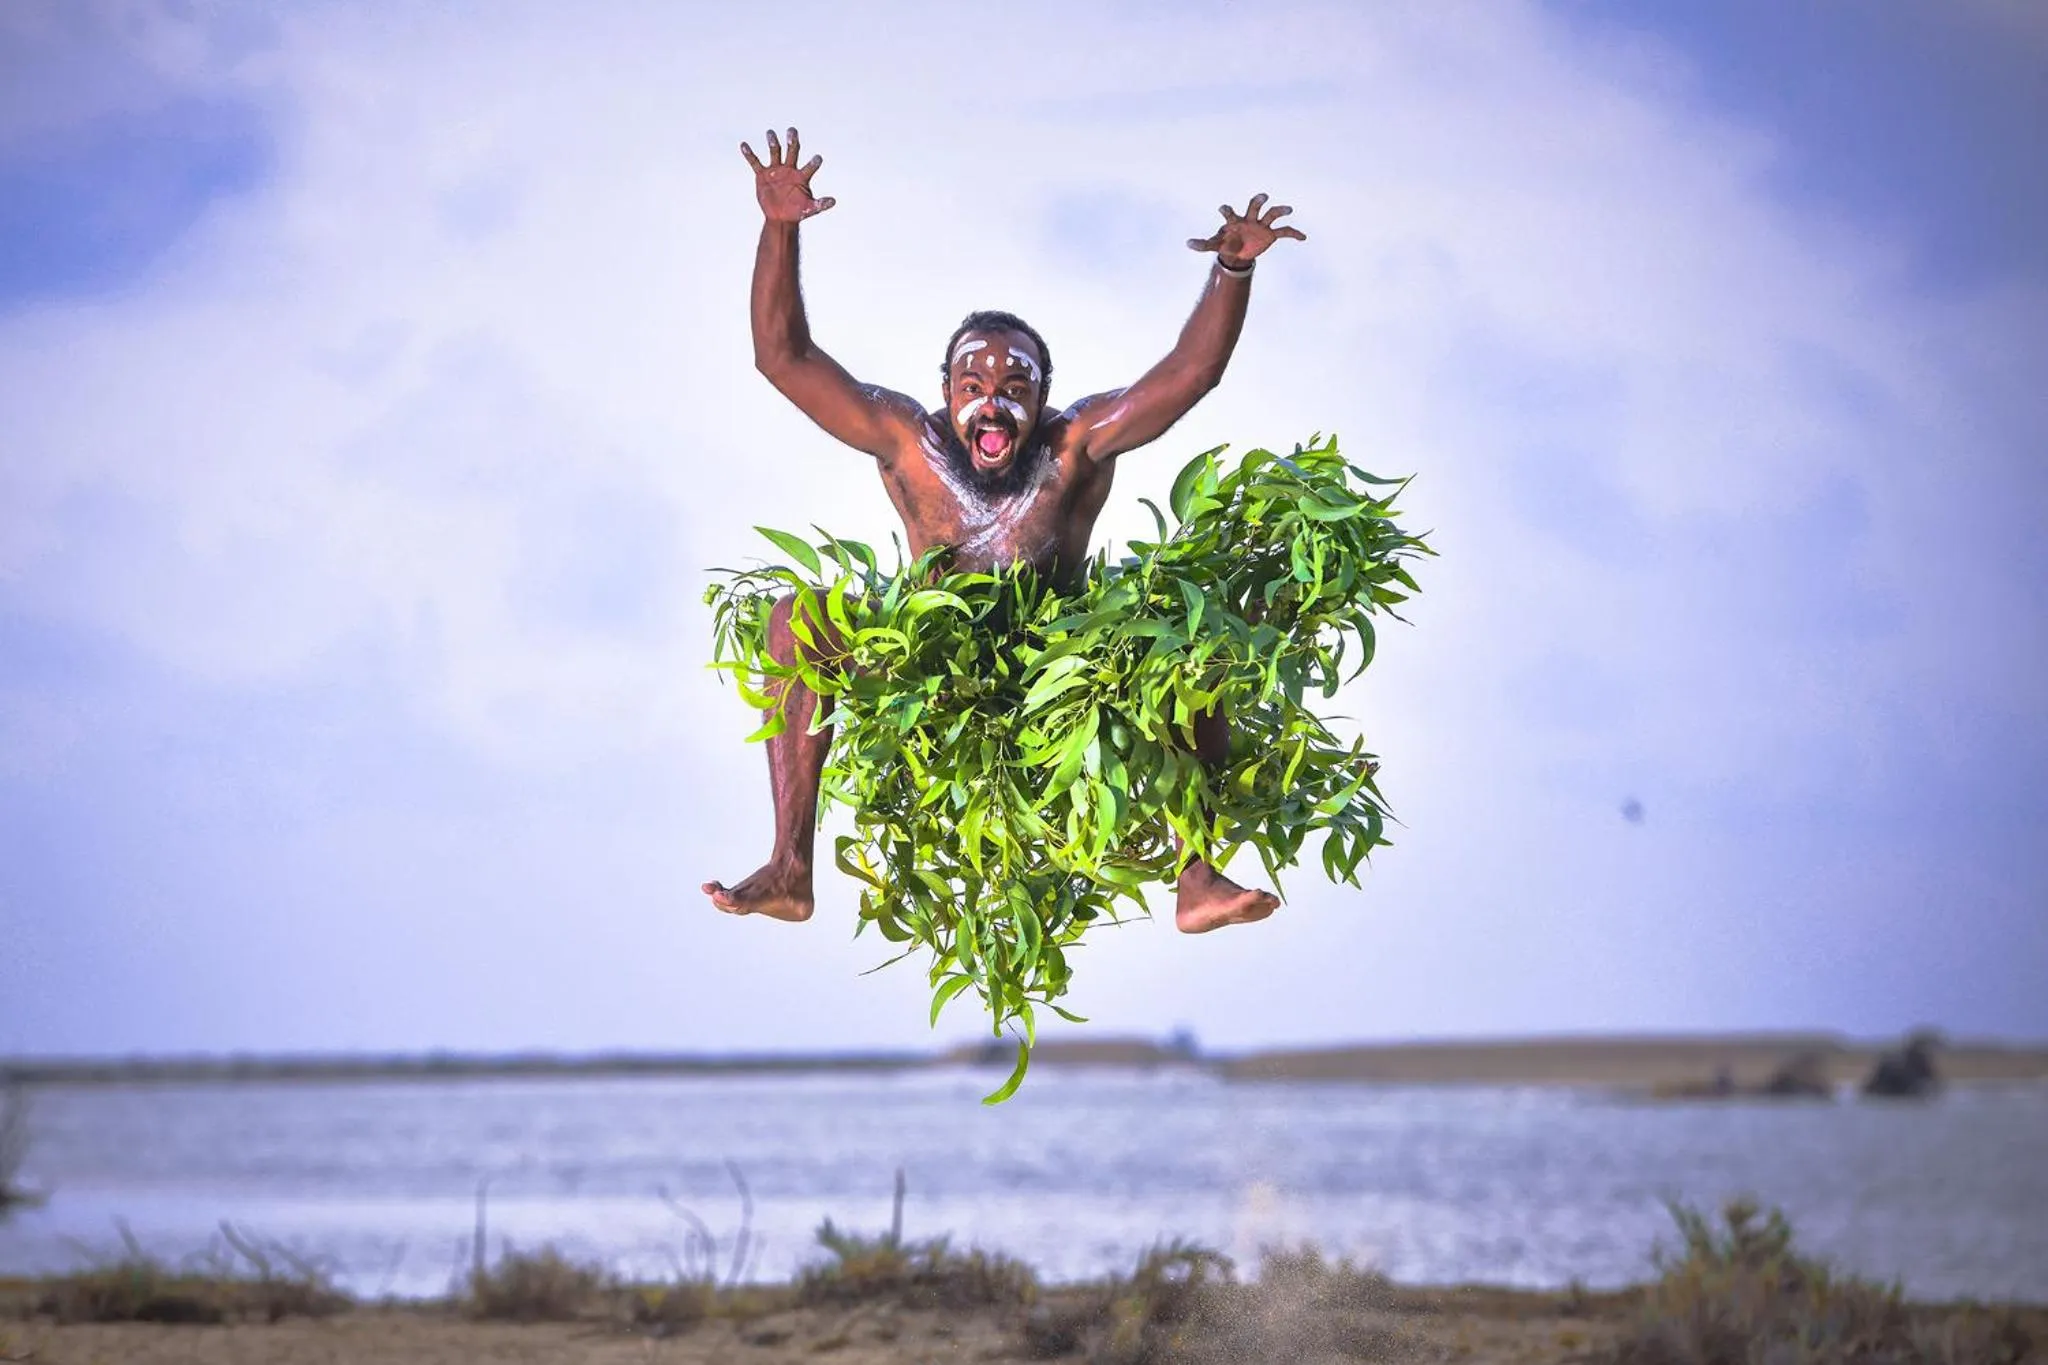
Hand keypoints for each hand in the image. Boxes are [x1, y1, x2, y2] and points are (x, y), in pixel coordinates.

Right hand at [740, 126, 833, 223]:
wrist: (780, 217)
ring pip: (775, 152)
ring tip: (770, 133)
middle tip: (792, 131)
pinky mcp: (762, 174)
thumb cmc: (797, 211)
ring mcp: (776, 170)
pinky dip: (749, 154)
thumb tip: (833, 201)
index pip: (809, 167)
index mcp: (802, 176)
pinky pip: (755, 162)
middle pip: (792, 151)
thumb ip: (820, 204)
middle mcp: (790, 169)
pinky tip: (744, 145)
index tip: (818, 159)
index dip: (813, 163)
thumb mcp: (809, 208)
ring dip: (773, 142)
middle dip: (792, 141)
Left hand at [1187, 193, 1304, 267]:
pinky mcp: (1270, 235)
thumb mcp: (1215, 244)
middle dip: (1258, 201)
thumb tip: (1187, 243)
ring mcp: (1261, 226)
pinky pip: (1284, 232)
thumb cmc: (1226, 243)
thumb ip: (1202, 244)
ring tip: (1289, 209)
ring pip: (1272, 214)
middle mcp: (1249, 219)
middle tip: (1263, 196)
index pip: (1230, 212)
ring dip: (1280, 211)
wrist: (1239, 252)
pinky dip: (1294, 234)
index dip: (1226, 210)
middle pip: (1255, 206)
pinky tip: (1304, 237)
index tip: (1223, 208)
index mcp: (1235, 220)